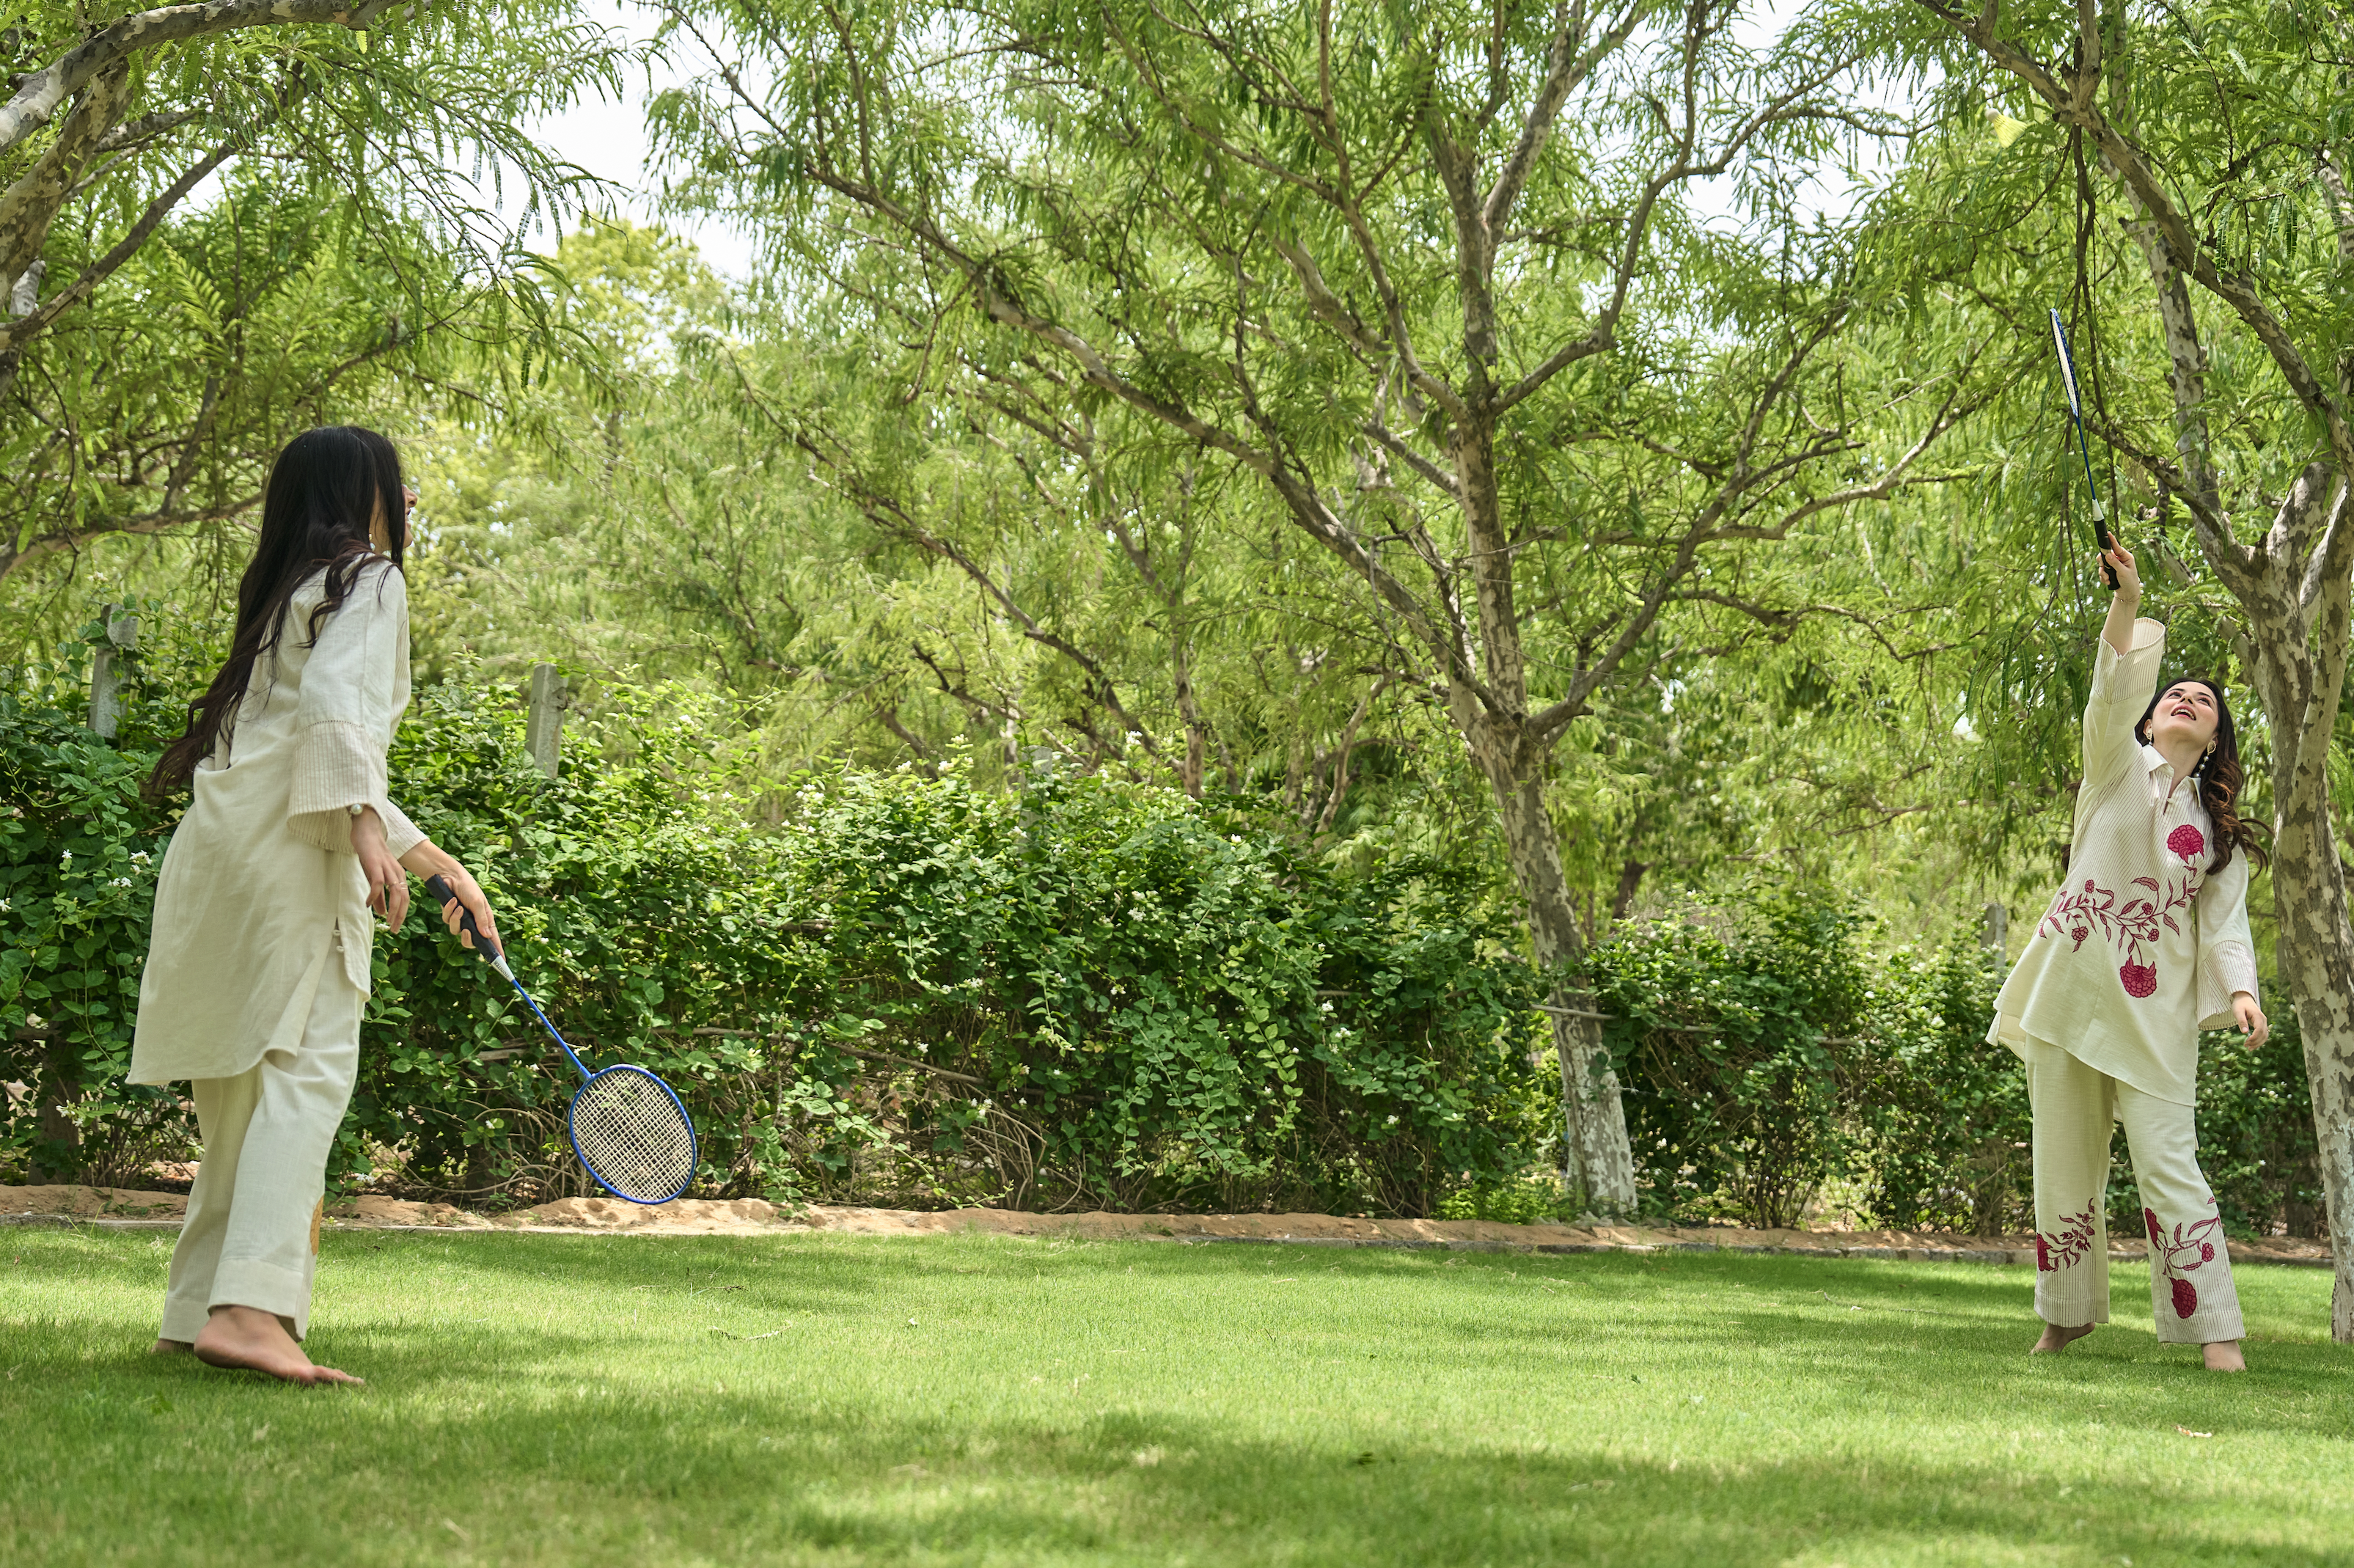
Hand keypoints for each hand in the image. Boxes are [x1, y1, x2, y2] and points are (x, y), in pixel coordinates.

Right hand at [351, 808, 409, 932]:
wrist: (367, 831)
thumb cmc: (371, 854)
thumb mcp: (376, 876)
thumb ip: (380, 895)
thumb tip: (382, 912)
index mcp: (399, 876)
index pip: (405, 899)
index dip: (402, 914)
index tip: (396, 927)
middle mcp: (397, 873)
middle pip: (403, 898)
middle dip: (400, 916)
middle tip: (394, 930)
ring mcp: (387, 868)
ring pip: (396, 892)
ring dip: (392, 909)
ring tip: (387, 921)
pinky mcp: (376, 864)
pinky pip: (378, 883)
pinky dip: (374, 895)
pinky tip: (368, 904)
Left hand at [396, 841, 500, 954]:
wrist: (450, 876)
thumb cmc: (469, 887)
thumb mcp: (478, 903)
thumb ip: (482, 920)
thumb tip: (487, 936)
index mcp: (485, 919)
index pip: (492, 939)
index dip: (496, 951)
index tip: (501, 963)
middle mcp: (473, 922)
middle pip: (471, 942)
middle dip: (467, 939)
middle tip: (466, 932)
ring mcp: (461, 920)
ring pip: (456, 931)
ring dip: (456, 920)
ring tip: (458, 907)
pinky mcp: (449, 916)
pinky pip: (447, 921)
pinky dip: (449, 911)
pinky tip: (451, 901)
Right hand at [2098, 539, 2139, 597]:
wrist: (2127, 593)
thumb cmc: (2129, 581)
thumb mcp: (2123, 572)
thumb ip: (2115, 563)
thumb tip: (2107, 554)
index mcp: (2126, 557)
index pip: (2117, 547)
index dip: (2111, 540)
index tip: (2108, 533)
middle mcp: (2119, 559)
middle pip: (2105, 554)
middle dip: (2102, 563)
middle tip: (2103, 568)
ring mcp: (2114, 565)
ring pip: (2102, 564)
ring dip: (2103, 573)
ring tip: (2108, 579)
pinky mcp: (2110, 571)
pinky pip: (2102, 571)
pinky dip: (2103, 577)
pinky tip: (2108, 582)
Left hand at [2233, 992, 2268, 1049]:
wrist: (2244, 999)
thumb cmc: (2240, 1005)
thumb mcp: (2238, 1012)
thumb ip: (2241, 1021)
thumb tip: (2245, 1032)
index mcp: (2258, 1016)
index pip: (2259, 1030)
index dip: (2254, 1038)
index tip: (2246, 1042)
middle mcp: (2263, 1020)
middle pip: (2263, 1034)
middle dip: (2255, 1042)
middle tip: (2246, 1047)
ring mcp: (2264, 1023)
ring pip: (2265, 1036)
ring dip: (2258, 1043)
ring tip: (2249, 1049)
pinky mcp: (2262, 1025)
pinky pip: (2263, 1034)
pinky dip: (2259, 1041)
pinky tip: (2252, 1045)